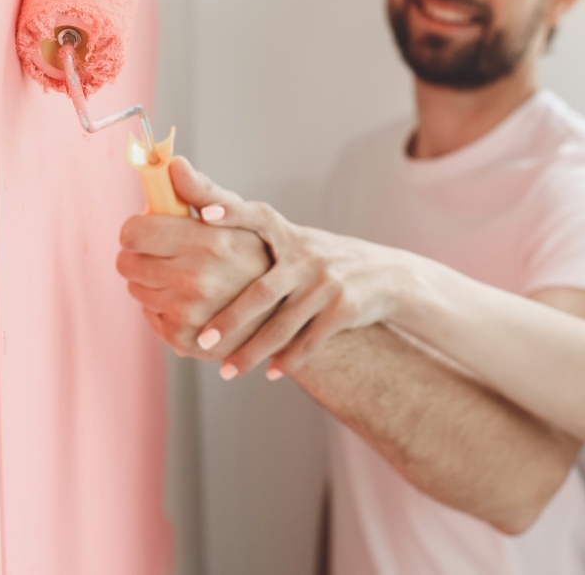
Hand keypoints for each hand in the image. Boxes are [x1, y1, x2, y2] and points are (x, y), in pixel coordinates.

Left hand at [117, 157, 271, 358]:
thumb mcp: (243, 219)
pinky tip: (190, 302)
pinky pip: (149, 314)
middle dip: (141, 254)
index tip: (151, 228)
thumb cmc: (262, 258)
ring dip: (152, 281)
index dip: (139, 227)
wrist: (285, 315)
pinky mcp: (183, 340)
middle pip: (127, 262)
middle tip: (166, 253)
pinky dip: (163, 307)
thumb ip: (203, 191)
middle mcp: (196, 281)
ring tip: (184, 278)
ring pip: (135, 289)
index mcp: (208, 243)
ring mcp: (188, 315)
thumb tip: (173, 164)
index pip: (133, 232)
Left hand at [191, 190, 419, 380]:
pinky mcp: (345, 310)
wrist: (386, 275)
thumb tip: (198, 217)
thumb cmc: (323, 258)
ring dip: (253, 352)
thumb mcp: (295, 238)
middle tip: (203, 340)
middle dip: (231, 319)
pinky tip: (270, 373)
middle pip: (263, 291)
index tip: (203, 217)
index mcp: (289, 235)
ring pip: (283, 326)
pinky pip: (310, 342)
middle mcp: (308, 257)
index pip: (257, 216)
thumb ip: (252, 231)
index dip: (231, 212)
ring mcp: (328, 285)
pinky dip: (288, 360)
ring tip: (227, 371)